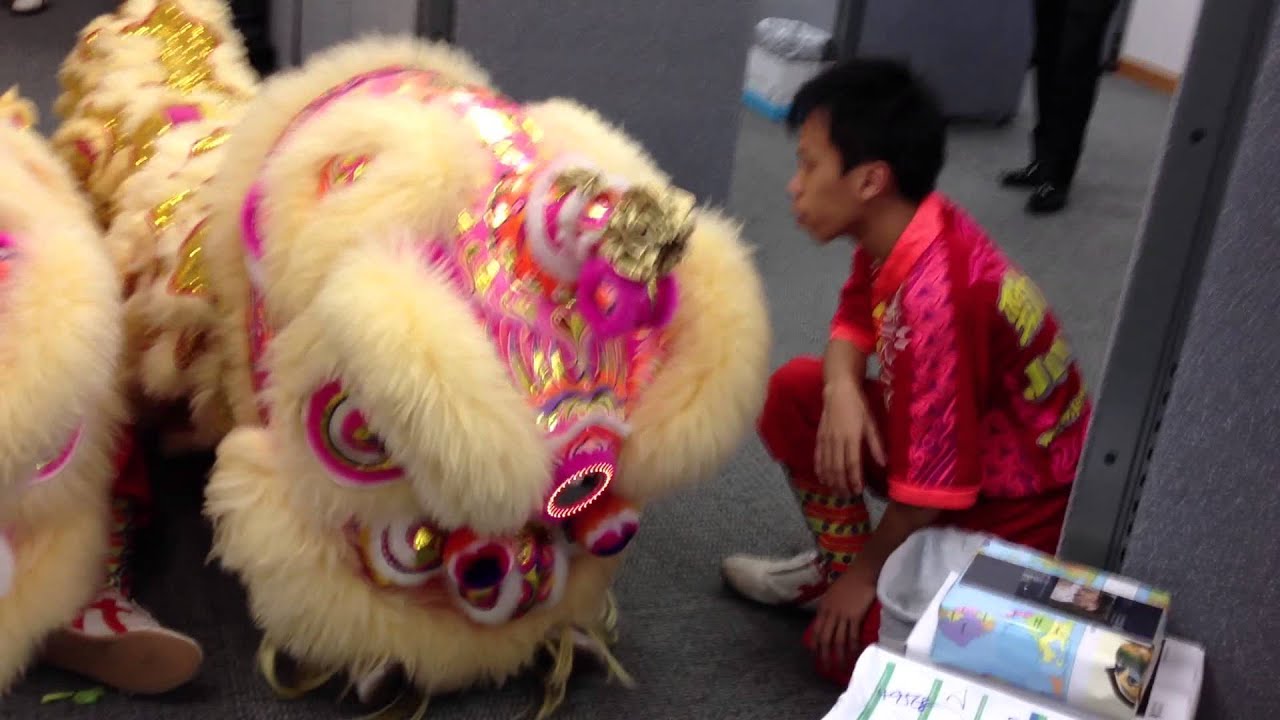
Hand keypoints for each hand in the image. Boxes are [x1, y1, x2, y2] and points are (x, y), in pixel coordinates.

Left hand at [807, 571, 877, 673]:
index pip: (816, 629)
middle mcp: (831, 613)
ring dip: (839, 655)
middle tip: (826, 668)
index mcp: (824, 607)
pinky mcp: (856, 616)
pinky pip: (853, 635)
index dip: (815, 643)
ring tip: (840, 667)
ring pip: (838, 640)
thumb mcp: (832, 593)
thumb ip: (830, 606)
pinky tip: (854, 655)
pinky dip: (853, 647)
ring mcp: (843, 615)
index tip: (815, 654)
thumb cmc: (849, 581)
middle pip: (825, 638)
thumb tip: (829, 619)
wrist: (862, 573)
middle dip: (824, 655)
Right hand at [815, 380, 884, 495]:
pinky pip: (818, 457)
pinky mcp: (819, 437)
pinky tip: (822, 479)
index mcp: (851, 436)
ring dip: (831, 481)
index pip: (852, 463)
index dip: (855, 479)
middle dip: (842, 484)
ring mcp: (826, 439)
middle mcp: (837, 440)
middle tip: (847, 496)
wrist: (838, 391)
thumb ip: (876, 444)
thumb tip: (884, 463)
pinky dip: (820, 470)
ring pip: (826, 465)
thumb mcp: (871, 423)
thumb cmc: (858, 406)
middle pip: (837, 468)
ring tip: (837, 492)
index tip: (858, 491)